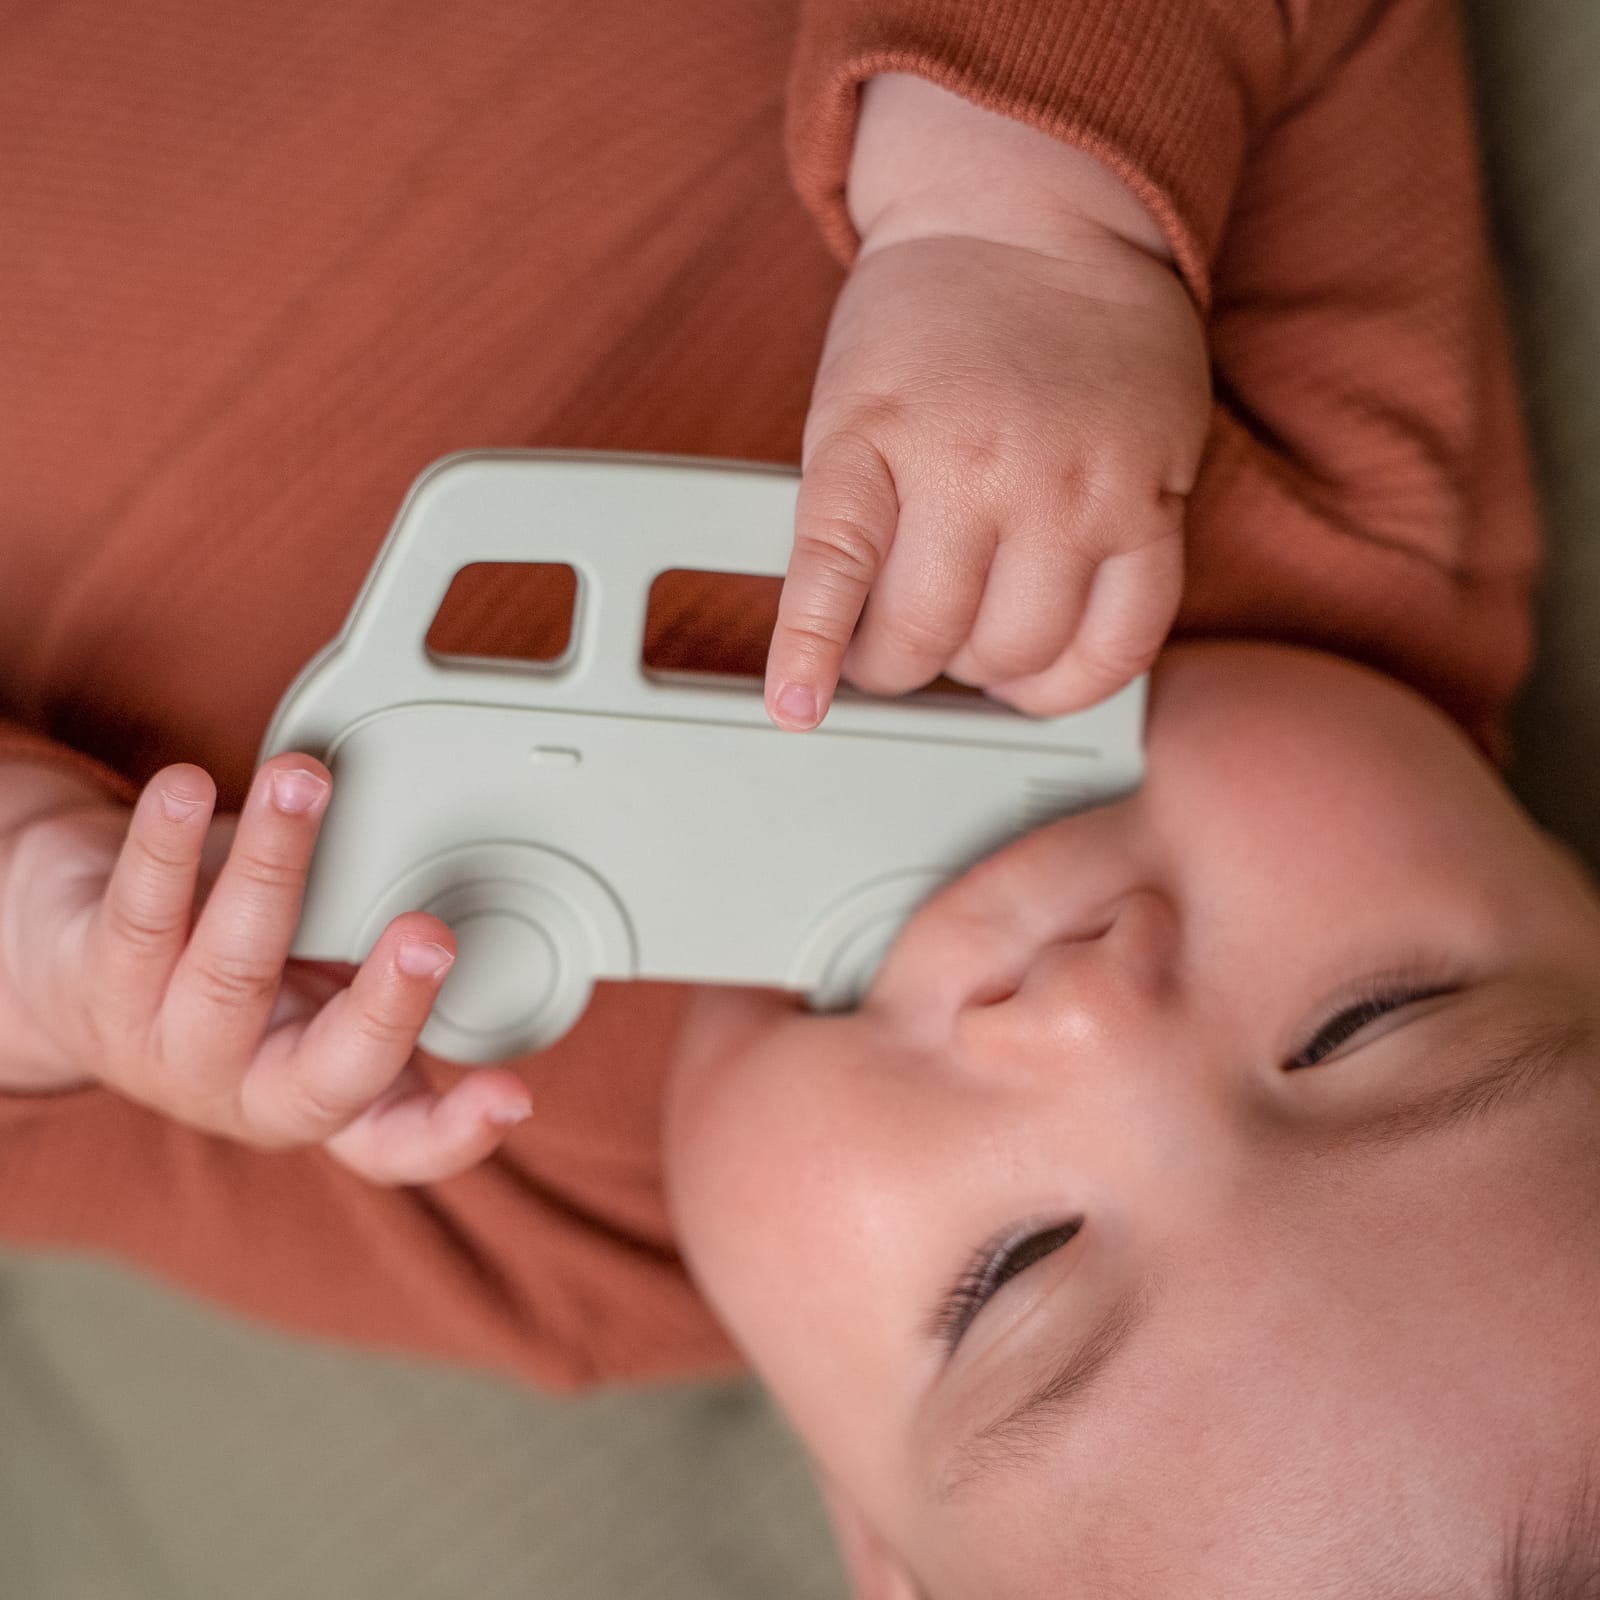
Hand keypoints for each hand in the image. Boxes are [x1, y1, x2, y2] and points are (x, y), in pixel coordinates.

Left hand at [0, 755, 532, 1182]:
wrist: (70, 962)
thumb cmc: (229, 956)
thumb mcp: (315, 961)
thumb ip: (367, 930)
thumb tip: (438, 840)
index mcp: (319, 1089)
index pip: (397, 1142)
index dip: (456, 1133)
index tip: (512, 1097)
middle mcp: (244, 1086)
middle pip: (323, 1077)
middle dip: (383, 1007)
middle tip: (427, 935)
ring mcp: (165, 1046)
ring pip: (230, 970)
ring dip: (273, 867)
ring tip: (303, 786)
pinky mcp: (94, 982)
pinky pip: (136, 914)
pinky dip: (164, 845)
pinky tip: (183, 790)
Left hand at [764, 224, 1209, 728]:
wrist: (1038, 218)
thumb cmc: (931, 318)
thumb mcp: (850, 402)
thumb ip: (846, 515)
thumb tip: (841, 645)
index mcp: (878, 434)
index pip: (833, 570)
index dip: (808, 654)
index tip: (795, 708)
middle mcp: (978, 465)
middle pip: (928, 636)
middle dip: (896, 663)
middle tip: (892, 647)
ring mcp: (1074, 488)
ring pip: (1019, 652)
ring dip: (981, 670)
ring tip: (969, 638)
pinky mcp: (1153, 503)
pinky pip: (1122, 640)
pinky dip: (1074, 685)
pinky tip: (1041, 681)